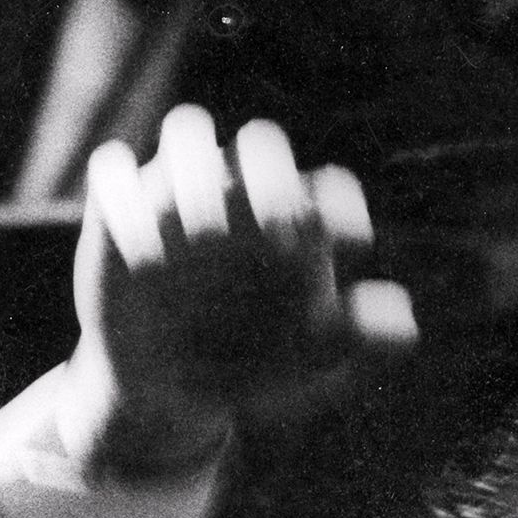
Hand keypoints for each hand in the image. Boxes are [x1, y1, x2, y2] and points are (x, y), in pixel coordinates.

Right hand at [71, 104, 416, 476]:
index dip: (342, 209)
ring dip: (194, 171)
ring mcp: (179, 192)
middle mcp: (242, 194)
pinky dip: (125, 200)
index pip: (330, 188)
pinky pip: (110, 168)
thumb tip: (407, 324)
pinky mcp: (119, 206)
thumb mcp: (308, 364)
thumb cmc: (252, 367)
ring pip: (186, 129)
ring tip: (203, 238)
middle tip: (278, 234)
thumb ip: (357, 340)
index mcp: (297, 224)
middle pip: (261, 142)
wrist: (172, 389)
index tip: (349, 251)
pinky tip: (143, 259)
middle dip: (271, 176)